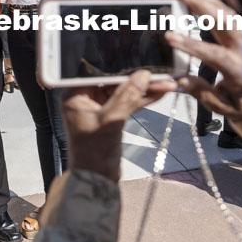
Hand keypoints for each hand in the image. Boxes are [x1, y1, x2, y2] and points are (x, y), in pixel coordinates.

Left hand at [61, 71, 175, 181]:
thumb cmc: (94, 153)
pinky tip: (160, 92)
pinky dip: (142, 99)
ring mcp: (98, 106)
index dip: (119, 67)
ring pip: (123, 92)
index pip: (98, 74)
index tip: (140, 61)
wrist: (97, 180)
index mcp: (74, 95)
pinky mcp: (110, 115)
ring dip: (144, 89)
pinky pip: (127, 103)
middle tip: (158, 73)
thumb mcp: (111, 121)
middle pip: (113, 81)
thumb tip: (142, 75)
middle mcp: (84, 98)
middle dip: (136, 78)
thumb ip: (126, 97)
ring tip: (167, 83)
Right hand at [164, 0, 241, 121]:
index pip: (215, 55)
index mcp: (241, 72)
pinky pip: (231, 14)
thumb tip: (182, 79)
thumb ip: (203, 93)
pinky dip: (214, 2)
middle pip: (224, 22)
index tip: (171, 37)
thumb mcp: (223, 108)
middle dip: (199, 4)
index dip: (192, 45)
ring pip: (227, 13)